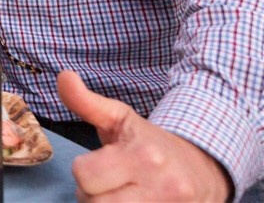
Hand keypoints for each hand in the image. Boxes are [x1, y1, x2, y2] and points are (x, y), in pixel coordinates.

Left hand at [58, 70, 230, 201]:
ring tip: (115, 195)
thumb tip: (64, 76)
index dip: (82, 171)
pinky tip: (129, 201)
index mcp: (143, 155)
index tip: (96, 164)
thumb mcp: (120, 118)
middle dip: (92, 196)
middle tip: (104, 185)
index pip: (85, 175)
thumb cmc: (151, 143)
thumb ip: (87, 102)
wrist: (203, 168)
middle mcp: (161, 185)